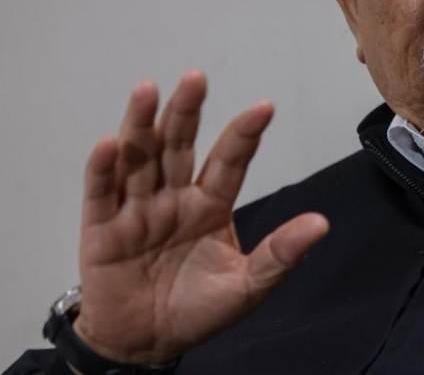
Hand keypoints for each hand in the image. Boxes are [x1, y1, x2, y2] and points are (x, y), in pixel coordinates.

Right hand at [75, 71, 328, 364]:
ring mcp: (136, 209)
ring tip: (148, 90)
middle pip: (179, 146)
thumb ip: (280, 254)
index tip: (264, 107)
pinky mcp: (101, 228)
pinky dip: (103, 168)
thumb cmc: (197, 311)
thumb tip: (322, 223)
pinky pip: (101, 193)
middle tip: (197, 78)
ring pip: (139, 158)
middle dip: (187, 112)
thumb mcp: (248, 286)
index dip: (244, 134)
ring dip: (141, 123)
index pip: (230, 161)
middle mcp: (173, 196)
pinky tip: (111, 144)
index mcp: (210, 204)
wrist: (146, 345)